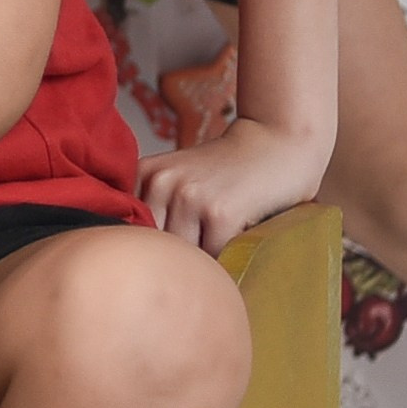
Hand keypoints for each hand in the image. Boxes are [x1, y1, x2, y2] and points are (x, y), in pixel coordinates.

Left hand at [138, 118, 329, 252]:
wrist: (276, 143)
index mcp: (145, 173)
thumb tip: (137, 264)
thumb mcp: (180, 178)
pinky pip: (213, 258)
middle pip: (154, 247)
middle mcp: (162, 182)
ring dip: (202, 259)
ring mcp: (190, 196)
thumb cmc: (227, 170)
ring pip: (182, 257)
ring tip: (219, 235)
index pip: (130, 230)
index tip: (173, 239)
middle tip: (203, 240)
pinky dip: (227, 256)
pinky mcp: (221, 213)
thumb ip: (156, 210)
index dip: (150, 245)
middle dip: (175, 255)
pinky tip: (238, 231)